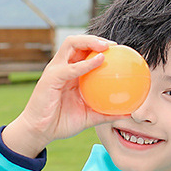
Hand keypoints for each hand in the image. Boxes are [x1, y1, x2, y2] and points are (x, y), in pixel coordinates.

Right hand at [1, 34, 118, 156]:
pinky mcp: (51, 77)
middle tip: (115, 45)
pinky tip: (100, 61)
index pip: (84, 53)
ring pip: (71, 45)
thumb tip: (128, 113)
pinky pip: (70, 67)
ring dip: (90, 42)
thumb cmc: (62, 122)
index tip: (119, 52)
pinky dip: (85, 63)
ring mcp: (56, 70)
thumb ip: (107, 113)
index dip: (100, 48)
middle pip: (78, 43)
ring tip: (107, 46)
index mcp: (71, 74)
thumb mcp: (89, 118)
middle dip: (96, 39)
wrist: (41, 131)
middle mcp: (63, 67)